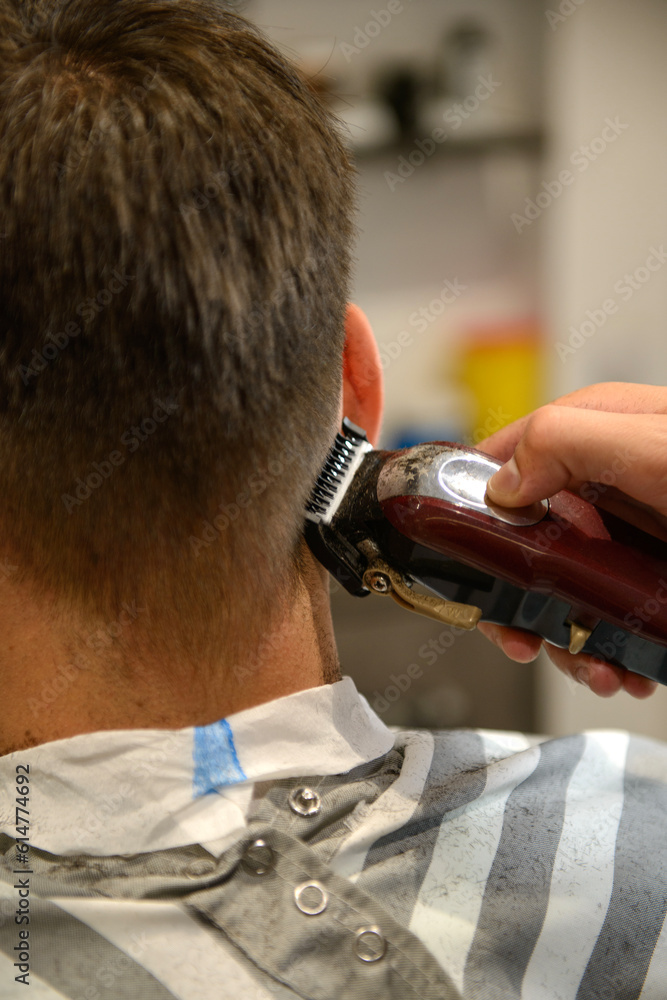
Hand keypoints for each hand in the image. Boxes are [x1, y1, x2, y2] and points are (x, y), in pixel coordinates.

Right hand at [477, 381, 666, 698]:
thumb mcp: (660, 448)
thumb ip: (570, 443)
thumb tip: (503, 483)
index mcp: (598, 433)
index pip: (507, 457)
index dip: (476, 505)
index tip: (467, 558)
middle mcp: (608, 482)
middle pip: (526, 535)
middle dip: (519, 592)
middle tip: (520, 632)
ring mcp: (632, 533)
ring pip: (564, 584)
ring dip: (565, 633)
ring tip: (591, 663)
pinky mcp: (652, 577)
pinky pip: (607, 613)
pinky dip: (605, 647)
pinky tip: (622, 665)